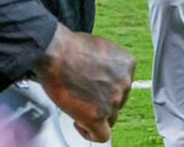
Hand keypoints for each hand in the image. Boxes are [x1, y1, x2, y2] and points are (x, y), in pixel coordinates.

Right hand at [35, 23, 135, 141]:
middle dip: (102, 101)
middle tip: (83, 96)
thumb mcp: (100, 48)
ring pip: (109, 118)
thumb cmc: (70, 47)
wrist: (55, 53)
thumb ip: (108, 65)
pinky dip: (90, 134)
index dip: (107, 89)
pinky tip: (80, 124)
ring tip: (77, 107)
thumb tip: (101, 75)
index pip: (123, 86)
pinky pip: (101, 135)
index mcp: (127, 65)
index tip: (95, 88)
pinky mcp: (97, 116)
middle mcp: (125, 83)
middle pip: (118, 102)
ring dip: (95, 115)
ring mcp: (113, 101)